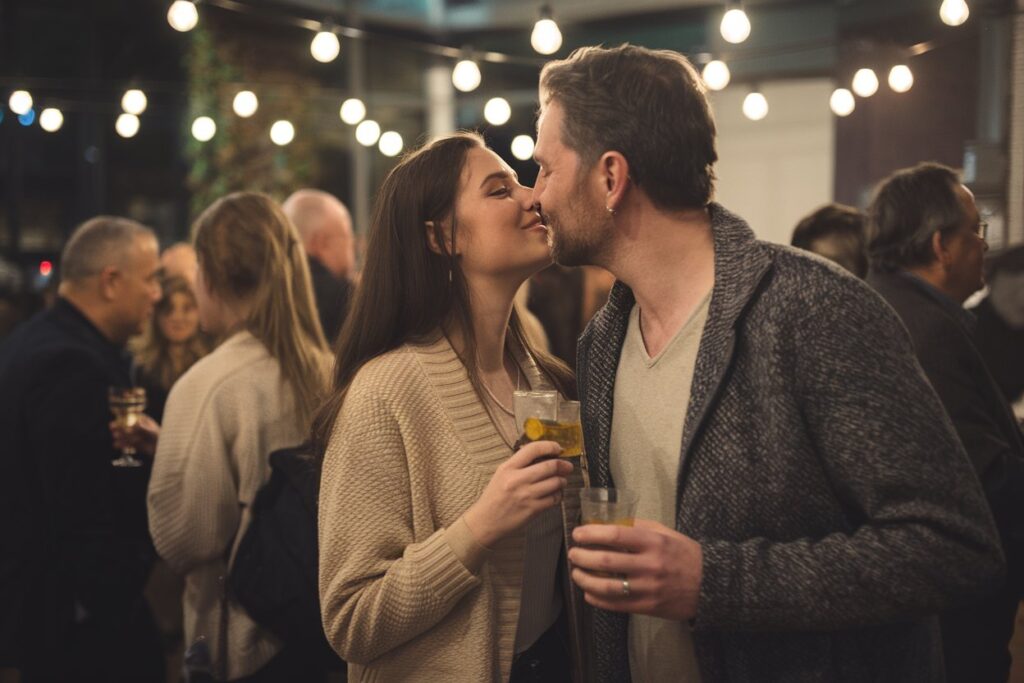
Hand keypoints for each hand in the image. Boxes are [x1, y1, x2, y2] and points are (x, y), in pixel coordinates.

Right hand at [110, 414, 159, 457]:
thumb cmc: (161, 438)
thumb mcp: (153, 432)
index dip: (124, 416)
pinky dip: (121, 444)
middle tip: (112, 426)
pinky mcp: (136, 445)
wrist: (163, 449)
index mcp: (144, 421)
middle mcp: (139, 427)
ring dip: (119, 435)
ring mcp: (136, 436)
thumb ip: (144, 429)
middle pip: (127, 425)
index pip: (132, 416)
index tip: (117, 417)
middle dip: (119, 426)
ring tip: (115, 436)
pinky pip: (127, 444)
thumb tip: (136, 424)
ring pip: (126, 435)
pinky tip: (116, 445)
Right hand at [463, 440, 571, 546]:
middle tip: (568, 467)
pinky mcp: (532, 510)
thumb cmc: (494, 496)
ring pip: (555, 483)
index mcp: (508, 468)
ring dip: (562, 481)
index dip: (549, 446)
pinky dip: (558, 495)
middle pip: (549, 466)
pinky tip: (556, 494)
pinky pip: (554, 499)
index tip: (557, 448)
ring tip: (561, 481)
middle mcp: (518, 480)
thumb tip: (543, 455)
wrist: (486, 521)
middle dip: (563, 465)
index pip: (533, 449)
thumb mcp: (501, 474)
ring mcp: (526, 495)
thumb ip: (519, 464)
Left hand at [568, 519, 701, 620]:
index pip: (615, 535)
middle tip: (572, 553)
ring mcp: (648, 588)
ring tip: (576, 573)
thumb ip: (640, 527)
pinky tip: (588, 592)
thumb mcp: (666, 533)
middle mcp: (650, 564)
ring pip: (607, 586)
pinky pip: (616, 605)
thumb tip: (610, 523)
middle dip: (583, 556)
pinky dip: (597, 598)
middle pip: (606, 560)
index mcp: (654, 542)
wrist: (711, 585)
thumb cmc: (685, 555)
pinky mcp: (648, 606)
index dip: (591, 534)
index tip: (578, 534)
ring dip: (585, 579)